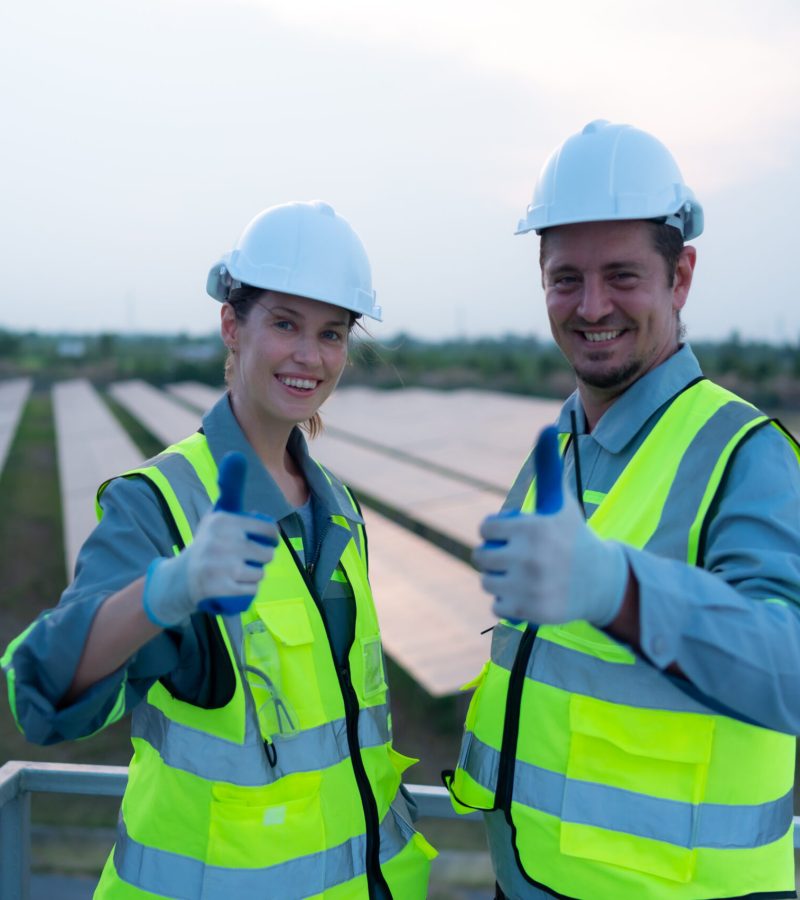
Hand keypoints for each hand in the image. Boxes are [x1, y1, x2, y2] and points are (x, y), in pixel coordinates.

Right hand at [142, 452, 278, 626]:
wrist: (180, 578)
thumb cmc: (209, 541)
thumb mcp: (218, 513)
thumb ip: (230, 486)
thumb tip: (236, 455)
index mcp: (224, 521)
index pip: (268, 531)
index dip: (270, 538)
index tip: (262, 541)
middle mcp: (221, 542)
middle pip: (266, 554)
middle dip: (261, 558)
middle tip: (244, 558)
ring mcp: (219, 566)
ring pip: (260, 573)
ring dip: (253, 575)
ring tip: (237, 571)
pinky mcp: (218, 589)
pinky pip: (251, 590)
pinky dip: (247, 590)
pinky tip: (234, 585)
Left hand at [473, 427, 627, 626]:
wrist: (602, 581)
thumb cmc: (573, 535)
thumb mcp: (559, 501)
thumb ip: (547, 466)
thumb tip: (546, 425)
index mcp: (532, 528)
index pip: (486, 528)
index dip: (496, 530)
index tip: (514, 533)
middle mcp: (529, 558)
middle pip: (481, 556)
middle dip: (494, 555)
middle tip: (514, 556)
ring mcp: (529, 587)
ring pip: (487, 582)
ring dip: (499, 579)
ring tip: (521, 574)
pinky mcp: (530, 611)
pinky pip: (497, 606)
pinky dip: (508, 602)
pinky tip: (528, 593)